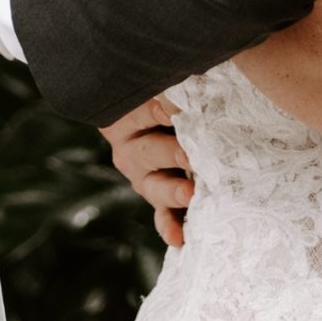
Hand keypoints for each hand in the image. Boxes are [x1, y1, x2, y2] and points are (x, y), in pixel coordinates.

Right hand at [101, 98, 194, 247]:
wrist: (168, 123)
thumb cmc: (174, 98)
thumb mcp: (166, 90)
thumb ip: (174, 89)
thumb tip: (194, 82)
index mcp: (127, 117)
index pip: (141, 111)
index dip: (155, 111)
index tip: (170, 111)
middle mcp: (130, 149)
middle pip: (146, 152)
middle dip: (169, 153)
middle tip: (188, 155)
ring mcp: (143, 178)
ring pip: (154, 186)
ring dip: (172, 191)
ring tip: (190, 194)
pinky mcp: (159, 199)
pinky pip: (162, 216)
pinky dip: (170, 226)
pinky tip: (179, 237)